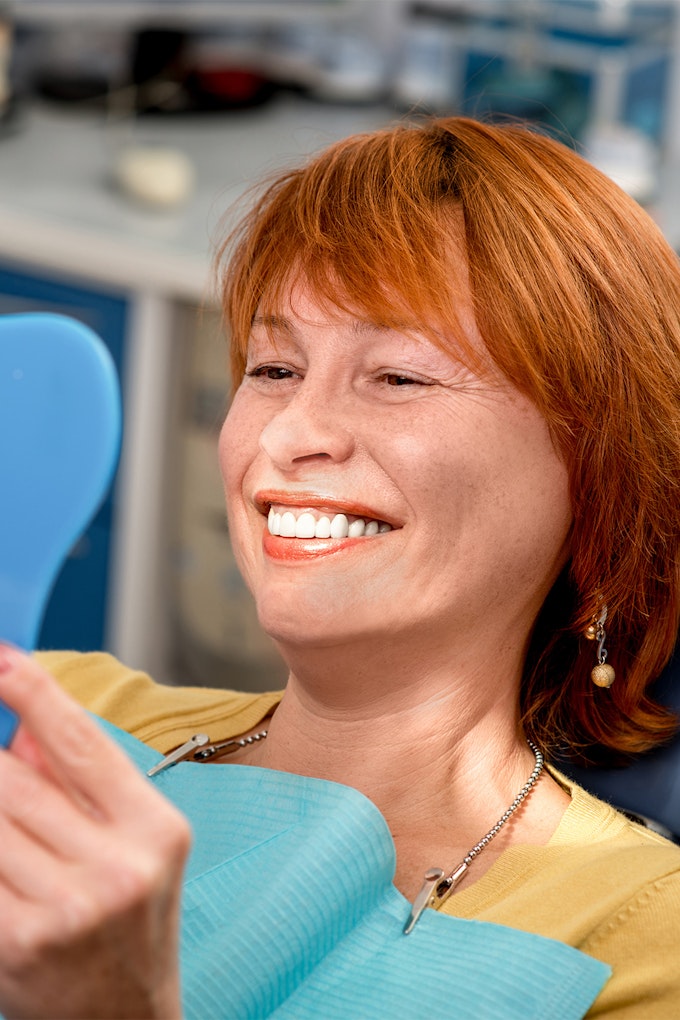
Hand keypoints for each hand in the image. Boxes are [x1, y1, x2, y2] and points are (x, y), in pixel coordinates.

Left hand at [0, 645, 190, 1018]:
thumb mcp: (131, 843)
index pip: (84, 742)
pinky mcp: (19, 944)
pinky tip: (5, 855)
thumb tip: (19, 730)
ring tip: (10, 812)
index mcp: (155, 829)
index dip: (35, 692)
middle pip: (16, 779)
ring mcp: (67, 909)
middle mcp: (118, 867)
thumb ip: (80, 782)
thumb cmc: (131, 923)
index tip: (2, 659)